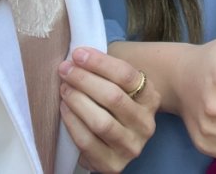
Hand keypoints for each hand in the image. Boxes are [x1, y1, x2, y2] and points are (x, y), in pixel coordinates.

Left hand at [59, 46, 158, 172]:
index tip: (78, 53)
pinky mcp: (113, 165)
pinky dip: (72, 123)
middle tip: (65, 69)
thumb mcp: (119, 86)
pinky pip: (87, 143)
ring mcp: (132, 147)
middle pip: (113, 97)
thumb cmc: (114, 105)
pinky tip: (64, 109)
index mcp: (151, 98)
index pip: (126, 75)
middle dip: (84, 79)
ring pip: (101, 122)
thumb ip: (105, 71)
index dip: (100, 62)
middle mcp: (146, 124)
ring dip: (77, 101)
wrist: (117, 144)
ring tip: (64, 88)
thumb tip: (79, 55)